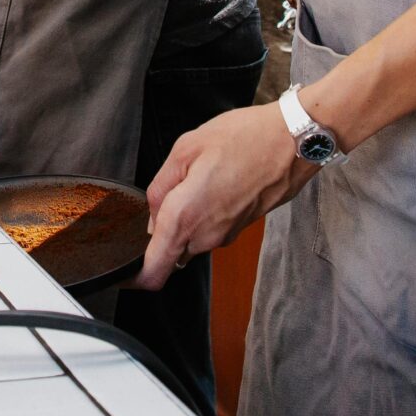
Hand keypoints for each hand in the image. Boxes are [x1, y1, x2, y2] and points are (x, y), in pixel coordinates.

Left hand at [133, 105, 313, 290]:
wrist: (294, 143)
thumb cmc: (245, 139)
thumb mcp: (187, 148)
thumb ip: (161, 186)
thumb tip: (152, 217)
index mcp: (185, 218)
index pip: (153, 271)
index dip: (133, 276)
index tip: (121, 268)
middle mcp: (205, 236)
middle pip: (169, 249)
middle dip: (161, 227)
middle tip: (168, 187)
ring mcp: (225, 235)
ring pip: (189, 237)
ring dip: (184, 216)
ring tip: (196, 175)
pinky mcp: (239, 229)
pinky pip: (209, 228)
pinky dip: (204, 211)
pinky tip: (214, 179)